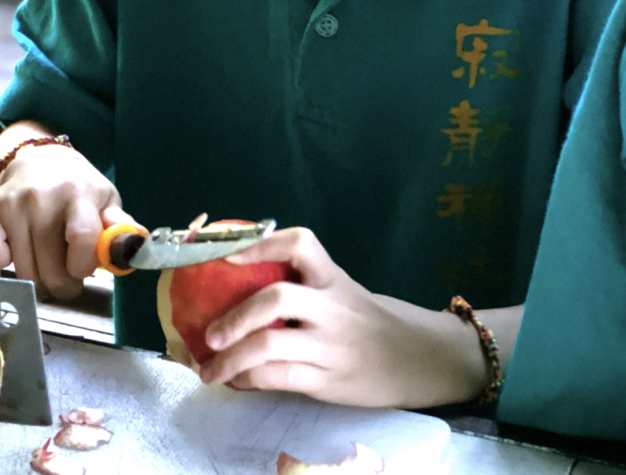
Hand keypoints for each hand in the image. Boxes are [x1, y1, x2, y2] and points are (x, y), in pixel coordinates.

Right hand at [0, 141, 133, 299]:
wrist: (40, 159)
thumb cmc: (78, 188)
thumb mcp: (106, 201)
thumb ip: (120, 227)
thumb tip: (131, 248)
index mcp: (77, 192)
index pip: (81, 239)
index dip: (84, 266)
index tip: (84, 267)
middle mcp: (40, 196)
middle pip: (50, 268)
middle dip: (63, 282)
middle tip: (67, 271)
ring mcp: (11, 203)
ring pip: (24, 271)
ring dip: (38, 275)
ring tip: (46, 258)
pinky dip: (3, 262)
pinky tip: (17, 248)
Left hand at [196, 227, 487, 407]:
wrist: (416, 360)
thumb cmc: (363, 322)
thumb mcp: (338, 292)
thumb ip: (299, 284)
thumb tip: (227, 280)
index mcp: (332, 278)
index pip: (301, 244)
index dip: (261, 244)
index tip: (227, 255)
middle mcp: (331, 308)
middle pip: (276, 298)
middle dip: (236, 315)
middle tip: (208, 332)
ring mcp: (329, 345)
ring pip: (270, 346)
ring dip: (230, 359)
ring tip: (208, 369)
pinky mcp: (327, 380)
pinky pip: (278, 378)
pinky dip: (248, 379)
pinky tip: (234, 381)